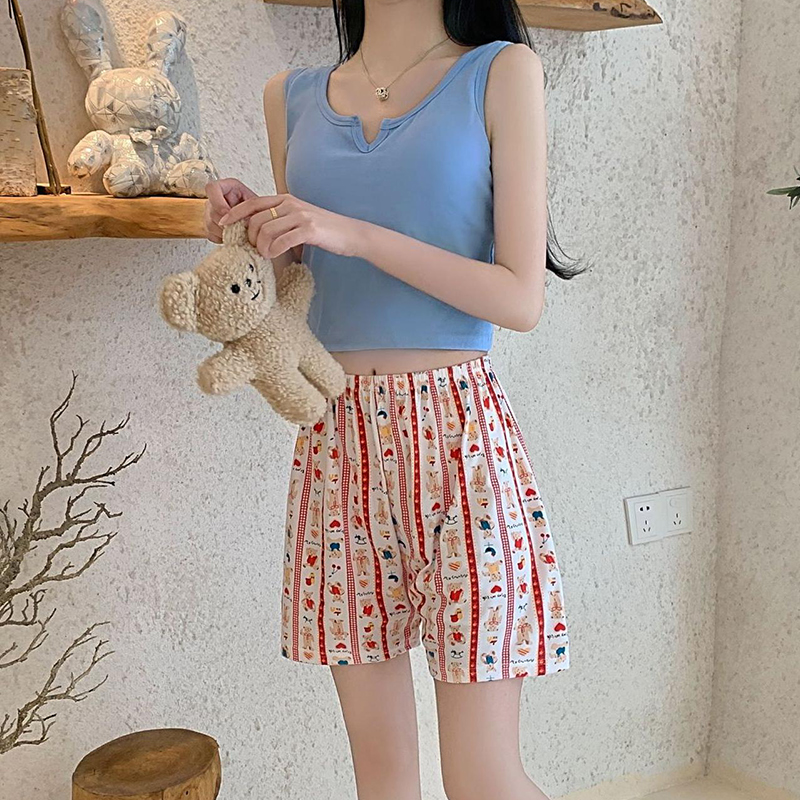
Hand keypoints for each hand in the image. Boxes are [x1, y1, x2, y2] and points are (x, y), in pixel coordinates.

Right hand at [204, 178, 257, 242]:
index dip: (217, 202)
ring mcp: (211, 212)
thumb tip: (238, 221)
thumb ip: (248, 209)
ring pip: (209, 224)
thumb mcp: (257, 205)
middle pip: (211, 210)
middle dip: (225, 222)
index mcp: (227, 187)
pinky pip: (210, 234)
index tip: (227, 213)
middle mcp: (216, 198)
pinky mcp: (210, 226)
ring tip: (238, 233)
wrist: (260, 220)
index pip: (212, 188)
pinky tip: (232, 236)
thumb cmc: (259, 210)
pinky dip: (221, 238)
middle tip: (238, 228)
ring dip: (224, 232)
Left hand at [218, 193, 363, 259]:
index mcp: (285, 200)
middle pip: (256, 220)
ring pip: (266, 231)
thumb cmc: (324, 230)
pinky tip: (274, 255)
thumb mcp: (298, 219)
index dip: (234, 214)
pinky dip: (274, 250)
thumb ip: (279, 220)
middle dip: (250, 238)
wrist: (351, 234)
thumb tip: (255, 231)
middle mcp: (291, 204)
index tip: (224, 226)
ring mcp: (300, 216)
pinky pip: (281, 240)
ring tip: (266, 255)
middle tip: (255, 250)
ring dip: (261, 247)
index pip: (252, 203)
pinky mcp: (309, 229)